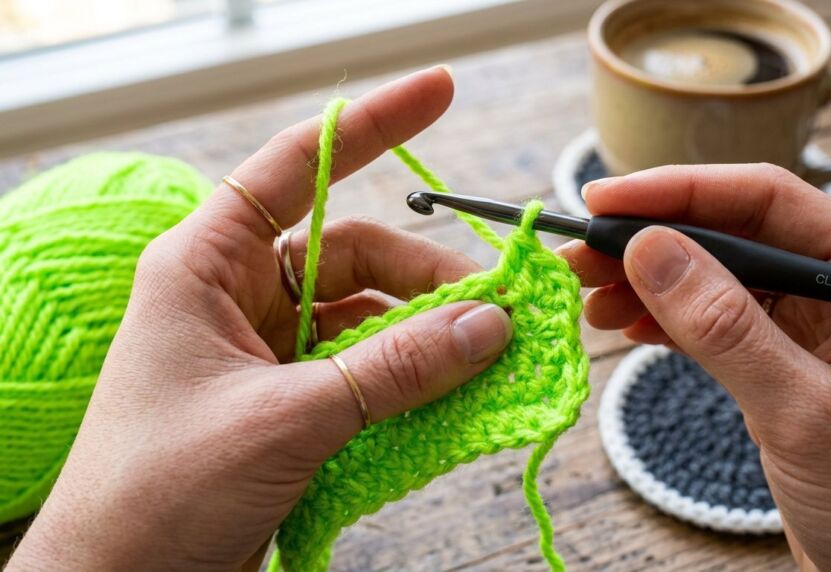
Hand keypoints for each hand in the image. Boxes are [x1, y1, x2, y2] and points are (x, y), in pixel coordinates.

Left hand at [8, 67, 512, 570]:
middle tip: (501, 307)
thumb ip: (394, 369)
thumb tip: (489, 325)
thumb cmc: (158, 491)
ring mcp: (269, 348)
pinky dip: (415, 377)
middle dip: (432, 275)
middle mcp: (241, 294)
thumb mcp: (286, 419)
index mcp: (209, 266)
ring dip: (432, 334)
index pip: (297, 167)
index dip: (371, 123)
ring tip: (491, 357)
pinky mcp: (293, 398)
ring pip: (371, 314)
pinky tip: (456, 394)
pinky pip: (369, 366)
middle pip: (358, 254)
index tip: (440, 90)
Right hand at [560, 164, 830, 571]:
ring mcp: (807, 328)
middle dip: (649, 239)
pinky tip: (625, 324)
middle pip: (729, 235)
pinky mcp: (780, 367)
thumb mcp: (802, 409)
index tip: (603, 198)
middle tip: (577, 254)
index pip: (763, 201)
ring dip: (648, 282)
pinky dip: (664, 322)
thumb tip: (651, 248)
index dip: (677, 192)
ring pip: (712, 279)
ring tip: (588, 295)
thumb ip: (725, 326)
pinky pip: (711, 324)